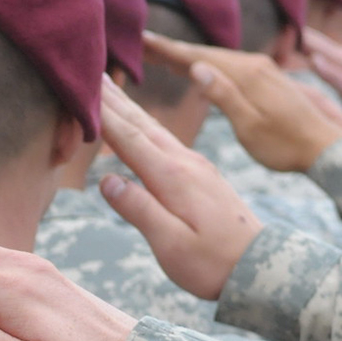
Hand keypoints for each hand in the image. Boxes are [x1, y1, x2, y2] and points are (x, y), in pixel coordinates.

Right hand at [95, 77, 263, 299]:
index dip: (104, 115)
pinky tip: (142, 125)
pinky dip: (147, 126)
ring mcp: (197, 166)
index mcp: (173, 177)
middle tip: (93, 73)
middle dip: (115, 100)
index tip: (83, 89)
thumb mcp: (172, 244)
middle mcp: (186, 163)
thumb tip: (107, 180)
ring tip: (112, 90)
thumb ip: (140, 210)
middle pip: (142, 124)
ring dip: (131, 108)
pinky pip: (168, 141)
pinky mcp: (203, 175)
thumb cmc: (212, 263)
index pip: (130, 139)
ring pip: (156, 129)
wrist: (259, 267)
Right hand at [142, 33, 341, 172]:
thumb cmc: (285, 145)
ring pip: (218, 58)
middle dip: (173, 49)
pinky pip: (230, 66)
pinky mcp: (267, 79)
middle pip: (206, 53)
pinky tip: (200, 69)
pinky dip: (209, 64)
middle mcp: (254, 66)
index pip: (199, 58)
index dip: (169, 51)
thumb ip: (224, 96)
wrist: (325, 146)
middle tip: (143, 44)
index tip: (143, 42)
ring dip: (189, 56)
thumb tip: (197, 68)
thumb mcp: (251, 126)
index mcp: (246, 76)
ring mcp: (263, 71)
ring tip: (162, 55)